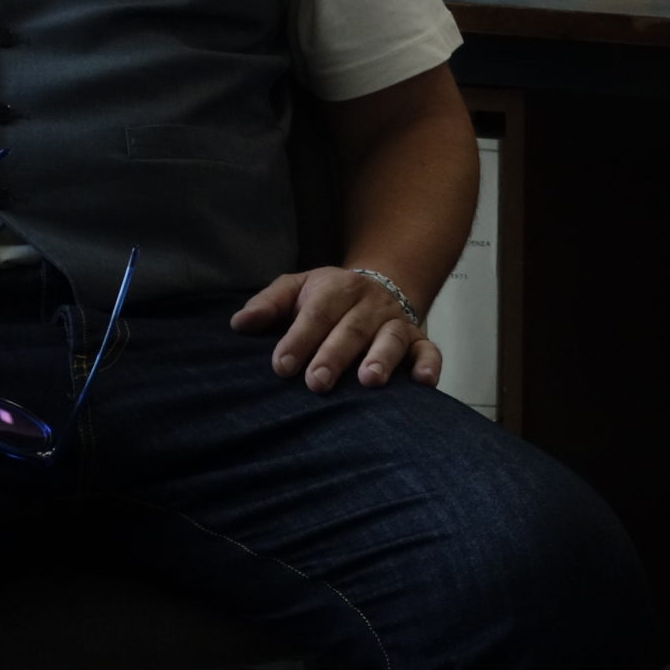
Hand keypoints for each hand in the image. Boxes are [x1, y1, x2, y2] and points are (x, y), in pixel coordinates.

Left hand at [232, 267, 440, 392]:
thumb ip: (270, 304)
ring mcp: (397, 322)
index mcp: (339, 288)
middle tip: (316, 383)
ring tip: (369, 381)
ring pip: (392, 338)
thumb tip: (240, 324)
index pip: (318, 311)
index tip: (281, 366)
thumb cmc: (329, 298)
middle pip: (353, 328)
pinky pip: (430, 351)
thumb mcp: (298, 288)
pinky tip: (423, 383)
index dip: (300, 337)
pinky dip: (430, 365)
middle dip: (335, 354)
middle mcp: (371, 304)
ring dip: (382, 358)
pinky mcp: (419, 340)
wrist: (380, 286)